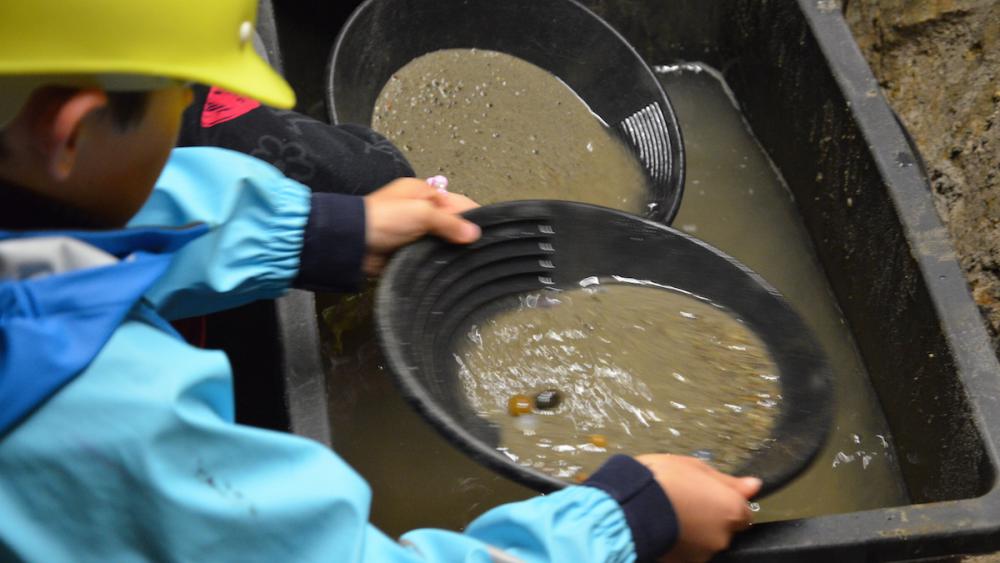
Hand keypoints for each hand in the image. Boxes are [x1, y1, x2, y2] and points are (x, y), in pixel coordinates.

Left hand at [362, 178, 480, 274]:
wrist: (353, 243)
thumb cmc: (381, 219)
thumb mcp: (422, 213)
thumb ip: (450, 222)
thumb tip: (473, 233)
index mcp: (422, 192)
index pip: (456, 202)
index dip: (472, 215)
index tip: (487, 229)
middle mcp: (419, 210)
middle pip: (451, 222)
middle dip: (462, 234)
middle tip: (479, 247)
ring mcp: (413, 231)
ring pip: (441, 240)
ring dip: (450, 248)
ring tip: (468, 259)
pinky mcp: (407, 250)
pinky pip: (429, 254)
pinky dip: (437, 259)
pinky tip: (448, 266)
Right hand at [634, 454, 760, 562]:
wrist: (629, 505)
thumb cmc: (661, 479)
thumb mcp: (696, 467)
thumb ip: (728, 481)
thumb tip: (754, 485)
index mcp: (731, 509)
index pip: (744, 512)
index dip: (725, 502)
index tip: (709, 495)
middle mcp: (723, 535)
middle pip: (724, 528)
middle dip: (710, 517)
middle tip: (686, 501)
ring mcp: (703, 552)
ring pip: (705, 541)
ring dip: (694, 531)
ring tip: (670, 514)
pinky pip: (687, 551)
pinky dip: (680, 542)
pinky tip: (665, 527)